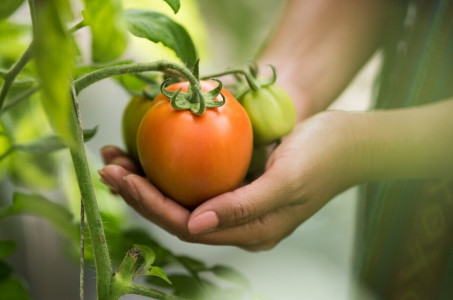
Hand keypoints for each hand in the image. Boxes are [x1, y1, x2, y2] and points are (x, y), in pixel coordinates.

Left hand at [99, 111, 359, 250]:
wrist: (348, 141)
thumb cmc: (323, 157)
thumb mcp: (285, 181)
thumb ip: (243, 208)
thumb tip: (194, 226)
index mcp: (251, 231)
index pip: (189, 225)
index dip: (152, 205)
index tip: (124, 180)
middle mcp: (239, 222)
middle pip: (178, 213)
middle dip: (140, 194)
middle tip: (108, 167)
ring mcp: (237, 203)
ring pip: (182, 197)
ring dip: (148, 179)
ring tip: (117, 159)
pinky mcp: (238, 182)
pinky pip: (195, 179)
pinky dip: (169, 167)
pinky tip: (149, 152)